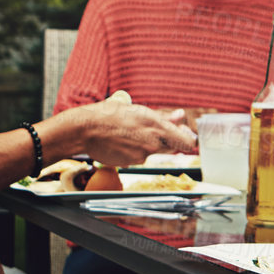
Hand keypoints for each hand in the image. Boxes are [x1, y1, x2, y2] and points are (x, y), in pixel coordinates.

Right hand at [65, 99, 197, 166]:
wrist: (85, 130)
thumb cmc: (109, 115)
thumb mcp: (138, 110)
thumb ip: (163, 117)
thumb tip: (180, 116)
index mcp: (156, 125)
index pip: (186, 141)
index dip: (188, 139)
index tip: (186, 137)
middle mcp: (152, 142)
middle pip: (172, 148)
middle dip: (167, 141)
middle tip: (152, 131)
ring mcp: (141, 155)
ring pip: (153, 152)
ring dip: (147, 145)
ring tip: (130, 134)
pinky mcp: (130, 163)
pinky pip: (138, 158)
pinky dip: (134, 151)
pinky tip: (122, 142)